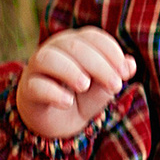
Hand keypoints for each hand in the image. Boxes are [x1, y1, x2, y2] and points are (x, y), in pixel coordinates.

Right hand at [16, 27, 136, 139]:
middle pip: (75, 47)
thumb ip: (113, 77)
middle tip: (115, 85)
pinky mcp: (27, 89)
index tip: (125, 72)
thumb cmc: (80, 98)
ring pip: (49, 58)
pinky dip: (53, 92)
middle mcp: (55, 49)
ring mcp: (37, 68)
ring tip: (85, 85)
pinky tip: (67, 102)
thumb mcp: (101, 90)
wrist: (54, 123)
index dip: (111, 52)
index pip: (93, 37)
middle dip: (99, 65)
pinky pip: (36, 86)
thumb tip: (131, 64)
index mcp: (76, 43)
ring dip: (70, 70)